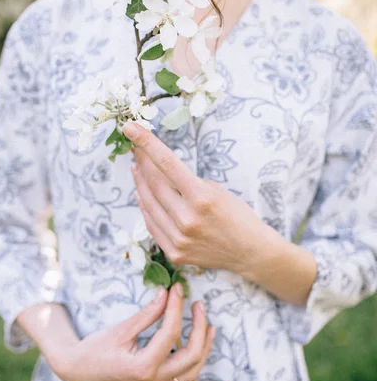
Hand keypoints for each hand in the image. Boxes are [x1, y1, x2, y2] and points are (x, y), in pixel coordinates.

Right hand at [55, 284, 219, 380]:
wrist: (78, 371)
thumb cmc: (96, 348)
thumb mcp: (121, 330)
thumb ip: (148, 314)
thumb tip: (167, 293)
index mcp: (142, 367)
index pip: (170, 333)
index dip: (176, 307)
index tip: (178, 289)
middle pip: (190, 355)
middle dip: (199, 327)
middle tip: (199, 304)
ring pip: (192, 374)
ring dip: (204, 350)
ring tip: (210, 327)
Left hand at [122, 121, 272, 277]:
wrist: (250, 252)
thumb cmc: (237, 215)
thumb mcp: (217, 190)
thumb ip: (187, 182)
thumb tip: (158, 170)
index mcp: (202, 197)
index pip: (167, 163)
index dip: (146, 143)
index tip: (130, 127)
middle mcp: (187, 219)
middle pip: (154, 183)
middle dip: (142, 161)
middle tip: (135, 147)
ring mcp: (179, 239)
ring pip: (149, 204)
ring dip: (140, 183)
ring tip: (136, 168)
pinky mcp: (174, 252)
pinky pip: (152, 225)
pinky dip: (145, 207)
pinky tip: (142, 194)